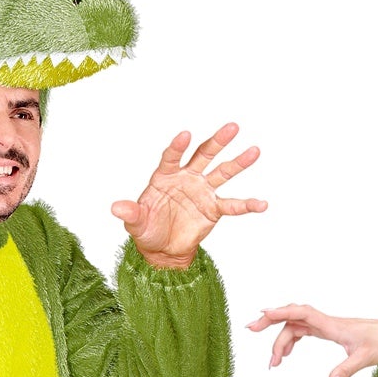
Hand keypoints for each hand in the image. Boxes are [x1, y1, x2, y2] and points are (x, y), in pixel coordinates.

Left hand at [111, 124, 265, 269]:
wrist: (162, 249)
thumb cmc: (147, 230)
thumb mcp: (135, 223)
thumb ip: (130, 213)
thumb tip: (116, 207)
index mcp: (165, 176)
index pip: (172, 156)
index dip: (178, 146)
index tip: (185, 135)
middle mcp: (186, 178)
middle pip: (204, 155)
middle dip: (217, 141)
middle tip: (233, 126)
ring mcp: (202, 191)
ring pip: (222, 172)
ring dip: (238, 162)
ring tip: (255, 151)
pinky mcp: (213, 209)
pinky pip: (232, 205)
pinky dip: (247, 205)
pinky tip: (262, 204)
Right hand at [246, 305, 377, 376]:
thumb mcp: (364, 359)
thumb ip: (345, 371)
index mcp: (332, 326)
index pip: (301, 313)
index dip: (281, 312)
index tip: (262, 314)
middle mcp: (326, 323)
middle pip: (292, 317)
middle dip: (271, 322)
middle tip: (250, 330)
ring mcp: (327, 327)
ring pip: (296, 326)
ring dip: (281, 340)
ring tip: (273, 363)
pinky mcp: (330, 332)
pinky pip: (304, 331)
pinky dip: (291, 340)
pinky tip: (287, 355)